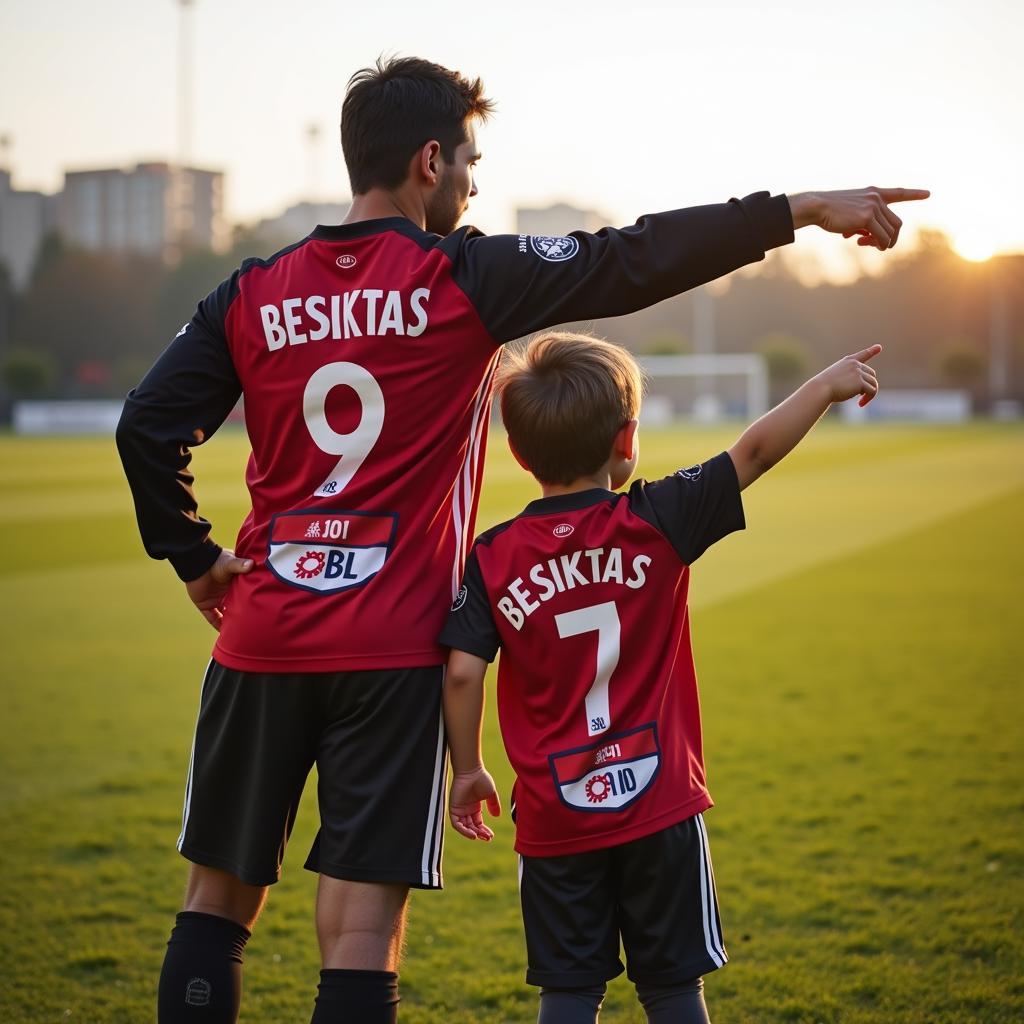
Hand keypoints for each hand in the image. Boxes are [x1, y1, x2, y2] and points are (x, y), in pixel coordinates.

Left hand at [185, 548, 253, 630]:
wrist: (197, 562)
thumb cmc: (215, 561)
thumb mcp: (230, 563)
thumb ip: (240, 565)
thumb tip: (252, 564)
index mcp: (237, 585)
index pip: (246, 596)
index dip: (252, 603)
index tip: (261, 611)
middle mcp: (228, 594)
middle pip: (237, 607)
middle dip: (243, 615)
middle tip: (253, 625)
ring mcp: (216, 600)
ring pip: (225, 615)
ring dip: (230, 622)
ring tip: (240, 632)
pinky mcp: (205, 604)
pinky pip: (212, 617)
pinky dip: (217, 624)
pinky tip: (224, 633)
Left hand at [449, 766, 500, 840]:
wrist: (472, 771)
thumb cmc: (481, 779)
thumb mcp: (491, 794)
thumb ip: (494, 804)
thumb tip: (497, 816)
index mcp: (474, 807)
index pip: (478, 823)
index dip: (484, 830)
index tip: (491, 835)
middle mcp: (466, 810)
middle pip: (472, 827)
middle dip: (479, 833)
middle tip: (488, 838)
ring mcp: (460, 809)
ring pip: (464, 827)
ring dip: (472, 833)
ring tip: (479, 837)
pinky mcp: (453, 808)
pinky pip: (456, 824)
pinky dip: (463, 830)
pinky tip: (473, 834)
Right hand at [789, 187, 929, 249]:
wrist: (816, 206)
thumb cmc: (829, 212)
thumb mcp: (850, 215)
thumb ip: (863, 224)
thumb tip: (870, 238)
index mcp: (872, 193)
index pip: (898, 193)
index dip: (914, 194)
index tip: (928, 193)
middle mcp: (876, 198)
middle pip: (896, 222)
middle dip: (890, 238)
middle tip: (877, 246)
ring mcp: (873, 206)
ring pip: (890, 231)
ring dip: (883, 243)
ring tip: (868, 246)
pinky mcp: (867, 217)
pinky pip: (880, 236)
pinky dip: (877, 244)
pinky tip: (862, 244)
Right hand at [816, 344, 881, 406]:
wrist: (820, 389)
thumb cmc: (824, 387)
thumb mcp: (836, 379)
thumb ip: (850, 379)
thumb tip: (866, 390)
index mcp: (848, 361)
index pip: (863, 354)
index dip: (872, 351)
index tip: (879, 347)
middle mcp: (855, 364)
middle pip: (872, 375)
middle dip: (868, 386)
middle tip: (861, 398)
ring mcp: (858, 372)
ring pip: (873, 384)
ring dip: (869, 394)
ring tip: (860, 403)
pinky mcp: (860, 382)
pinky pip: (872, 391)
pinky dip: (868, 399)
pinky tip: (860, 404)